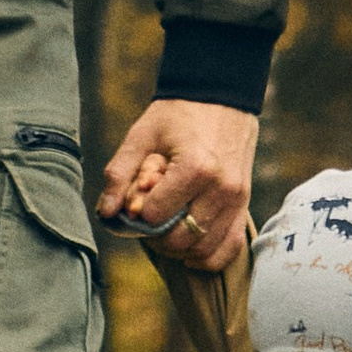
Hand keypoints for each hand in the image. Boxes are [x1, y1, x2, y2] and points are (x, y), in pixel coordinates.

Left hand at [99, 99, 258, 270]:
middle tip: (149, 218)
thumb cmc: (178, 114)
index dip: (139, 213)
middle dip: (157, 236)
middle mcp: (221, 187)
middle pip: (180, 239)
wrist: (220, 95)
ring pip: (204, 250)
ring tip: (168, 228)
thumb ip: (119, 173)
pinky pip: (230, 248)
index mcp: (195, 168)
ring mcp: (237, 199)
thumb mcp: (142, 135)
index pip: (155, 216)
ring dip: (180, 248)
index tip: (137, 199)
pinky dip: (208, 256)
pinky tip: (191, 248)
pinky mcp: (244, 204)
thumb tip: (106, 212)